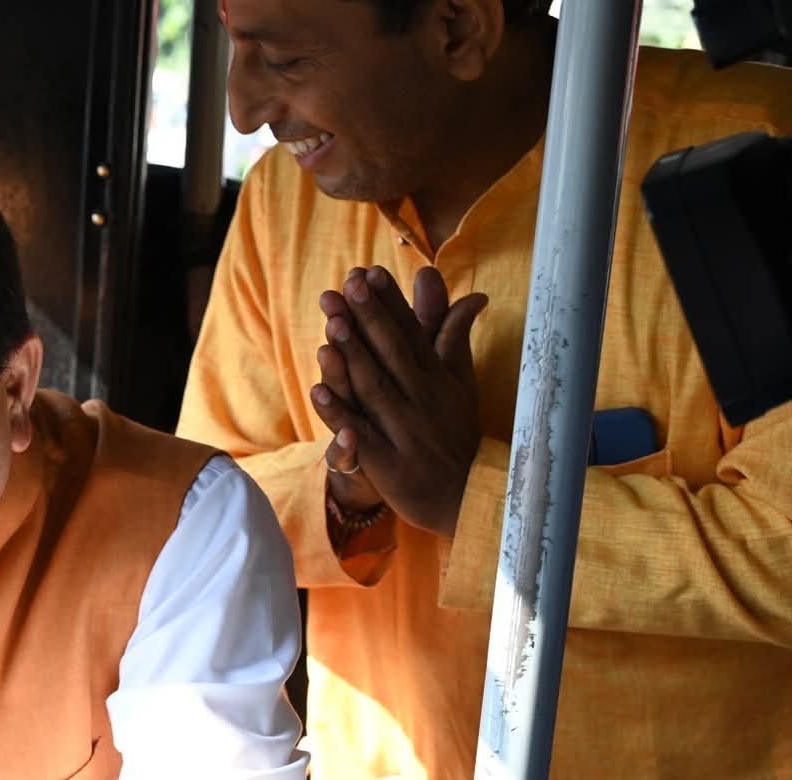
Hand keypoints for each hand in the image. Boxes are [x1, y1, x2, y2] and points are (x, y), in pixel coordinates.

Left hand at [309, 265, 487, 536]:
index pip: (410, 332)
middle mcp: (420, 397)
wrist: (465, 495)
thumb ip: (454, 337)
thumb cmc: (456, 432)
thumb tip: (474, 294)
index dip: (389, 302)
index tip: (369, 272)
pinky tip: (318, 391)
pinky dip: (340, 414)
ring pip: (374, 388)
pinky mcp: (387, 461)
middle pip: (390, 352)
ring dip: (352, 357)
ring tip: (332, 326)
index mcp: (435, 377)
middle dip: (368, 318)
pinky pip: (360, 434)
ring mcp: (403, 429)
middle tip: (345, 285)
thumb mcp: (460, 382)